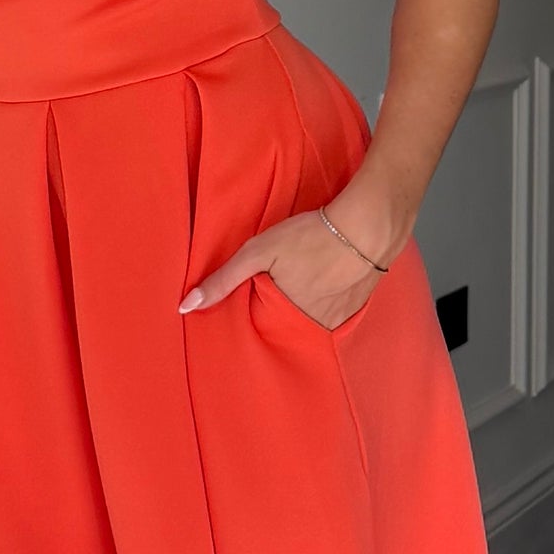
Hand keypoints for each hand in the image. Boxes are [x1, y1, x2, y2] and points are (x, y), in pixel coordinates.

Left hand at [180, 204, 389, 328]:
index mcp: (285, 321)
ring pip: (309, 320)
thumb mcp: (258, 252)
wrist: (369, 225)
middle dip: (279, 311)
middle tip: (283, 281)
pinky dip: (325, 301)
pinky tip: (325, 280)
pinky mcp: (355, 310)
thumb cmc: (311, 236)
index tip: (254, 295)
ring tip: (304, 278)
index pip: (260, 329)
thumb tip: (185, 307)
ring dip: (303, 306)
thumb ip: (223, 280)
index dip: (255, 311)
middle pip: (286, 326)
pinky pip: (331, 314)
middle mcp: (312, 329)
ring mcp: (337, 321)